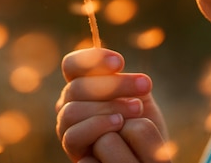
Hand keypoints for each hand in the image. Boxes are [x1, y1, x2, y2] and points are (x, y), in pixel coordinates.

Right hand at [55, 48, 169, 161]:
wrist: (144, 151)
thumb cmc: (140, 118)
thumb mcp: (137, 94)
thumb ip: (124, 79)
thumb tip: (116, 64)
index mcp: (80, 82)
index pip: (71, 64)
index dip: (93, 60)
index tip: (120, 62)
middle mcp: (67, 101)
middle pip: (77, 87)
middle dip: (114, 85)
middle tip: (145, 86)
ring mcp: (65, 124)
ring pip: (73, 111)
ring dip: (107, 107)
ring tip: (136, 109)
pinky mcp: (71, 146)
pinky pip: (73, 135)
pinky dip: (98, 126)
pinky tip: (120, 124)